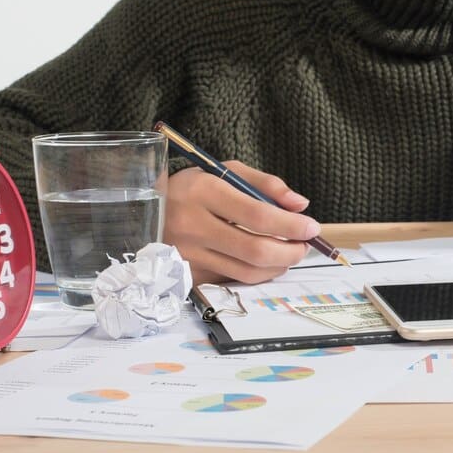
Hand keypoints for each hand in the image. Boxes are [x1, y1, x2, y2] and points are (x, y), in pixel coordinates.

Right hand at [163, 161, 318, 283]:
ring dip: (278, 265)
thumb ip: (266, 184)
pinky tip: (265, 262)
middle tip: (303, 245)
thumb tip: (300, 205)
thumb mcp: (224, 172)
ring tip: (289, 253)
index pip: (257, 215)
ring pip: (247, 271)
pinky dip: (257, 273)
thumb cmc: (192, 188)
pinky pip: (233, 279)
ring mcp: (188, 254)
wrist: (142, 211)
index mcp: (203, 192)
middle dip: (290, 251)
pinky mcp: (187, 274)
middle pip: (254, 249)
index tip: (311, 226)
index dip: (290, 225)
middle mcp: (192, 225)